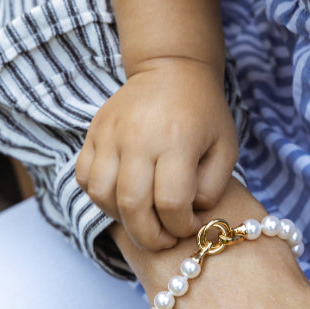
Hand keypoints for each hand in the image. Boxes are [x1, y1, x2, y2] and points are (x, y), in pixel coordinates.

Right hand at [76, 57, 236, 249]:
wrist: (170, 69)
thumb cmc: (203, 112)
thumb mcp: (226, 147)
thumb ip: (212, 187)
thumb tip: (187, 214)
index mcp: (177, 141)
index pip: (171, 203)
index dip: (180, 226)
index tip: (188, 225)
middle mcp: (139, 138)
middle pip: (132, 205)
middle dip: (148, 236)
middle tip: (162, 239)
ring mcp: (110, 135)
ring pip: (102, 195)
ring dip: (121, 218)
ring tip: (141, 218)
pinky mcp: (94, 134)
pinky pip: (84, 178)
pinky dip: (99, 196)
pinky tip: (120, 197)